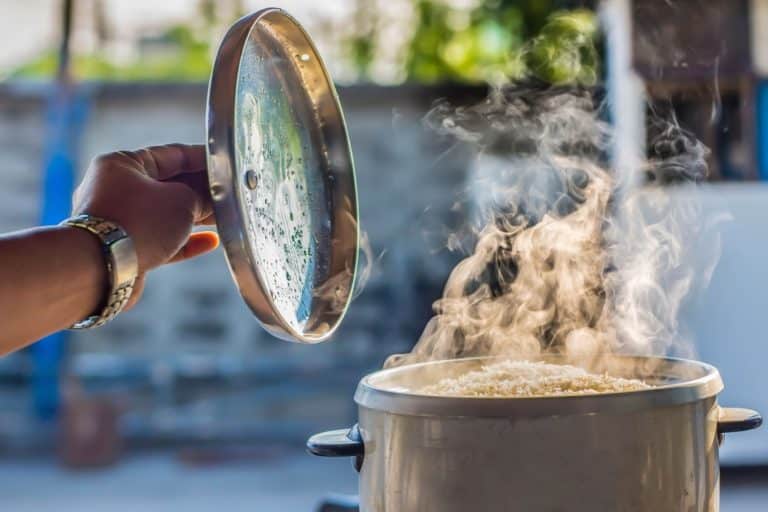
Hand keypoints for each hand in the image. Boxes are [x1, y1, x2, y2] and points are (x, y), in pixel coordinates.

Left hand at [72, 144, 218, 306]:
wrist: (102, 268)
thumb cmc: (138, 223)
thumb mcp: (182, 200)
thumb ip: (201, 197)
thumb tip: (211, 201)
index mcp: (122, 164)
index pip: (171, 154)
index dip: (203, 158)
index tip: (224, 164)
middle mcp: (115, 188)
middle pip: (167, 184)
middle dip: (200, 190)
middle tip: (228, 194)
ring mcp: (118, 219)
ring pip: (164, 213)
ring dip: (194, 216)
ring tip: (222, 217)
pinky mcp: (124, 247)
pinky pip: (159, 238)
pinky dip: (184, 239)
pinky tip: (210, 241)